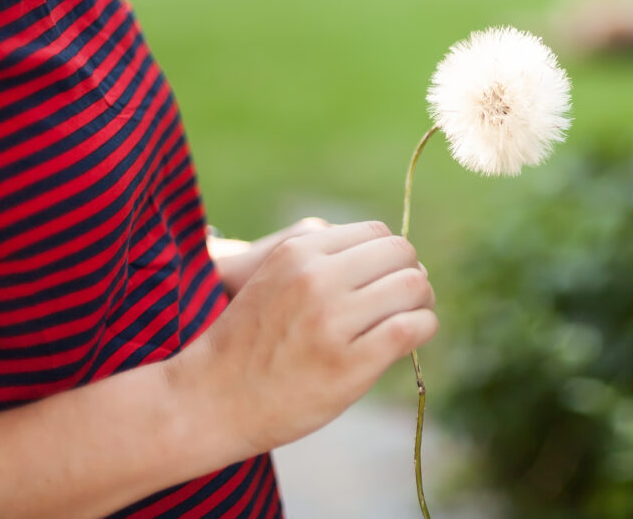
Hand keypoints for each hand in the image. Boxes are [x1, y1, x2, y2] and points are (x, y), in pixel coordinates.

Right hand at [170, 221, 437, 457]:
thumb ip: (325, 262)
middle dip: (411, 274)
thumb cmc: (249, 342)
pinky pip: (412, 328)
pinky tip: (413, 338)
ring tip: (411, 319)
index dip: (391, 256)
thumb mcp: (276, 278)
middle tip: (406, 300)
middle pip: (400, 254)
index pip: (377, 233)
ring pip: (413, 286)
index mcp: (299, 251)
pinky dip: (424, 327)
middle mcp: (316, 278)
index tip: (388, 279)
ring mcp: (332, 320)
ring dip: (422, 301)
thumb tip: (396, 258)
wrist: (209, 399)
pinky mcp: (349, 364)